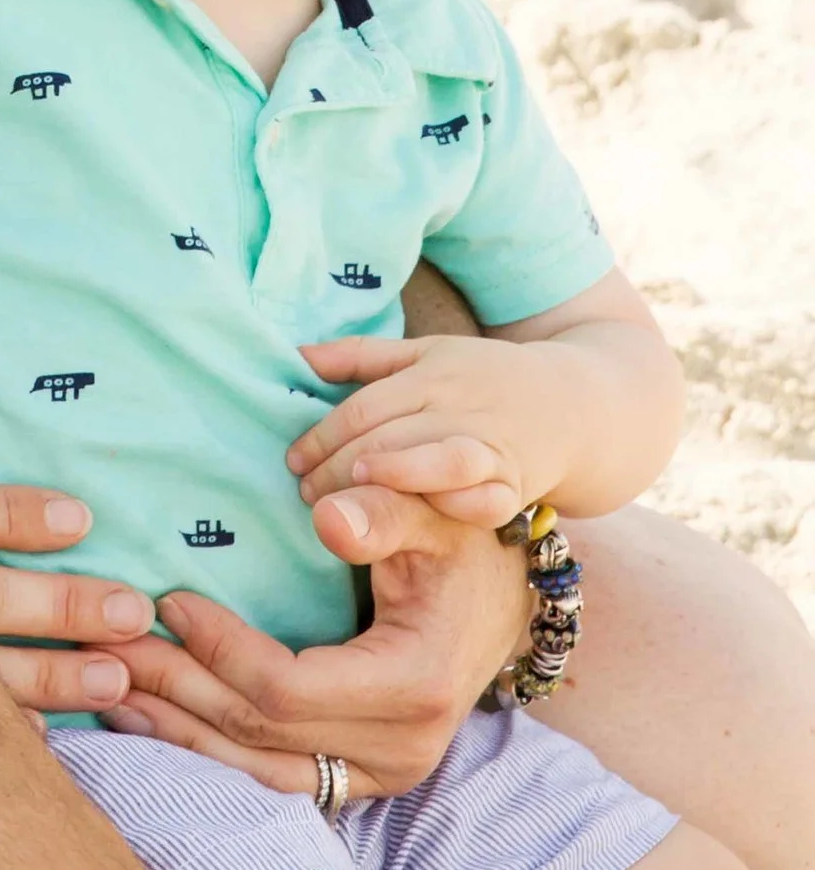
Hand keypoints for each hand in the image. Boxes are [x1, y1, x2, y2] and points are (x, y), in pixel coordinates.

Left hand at [108, 483, 524, 801]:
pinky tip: (147, 722)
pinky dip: (205, 752)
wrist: (505, 601)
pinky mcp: (358, 779)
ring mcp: (380, 776)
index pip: (287, 689)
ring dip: (175, 733)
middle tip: (102, 643)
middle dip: (174, 690)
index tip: (167, 599)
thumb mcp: (435, 513)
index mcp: (414, 687)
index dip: (218, 649)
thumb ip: (383, 508)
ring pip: (256, 774)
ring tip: (102, 688)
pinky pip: (270, 779)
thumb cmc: (463, 544)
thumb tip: (325, 516)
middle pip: (259, 735)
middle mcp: (400, 751)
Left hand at [288, 333, 574, 527]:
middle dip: (341, 469)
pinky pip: (489, 500)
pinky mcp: (518, 485)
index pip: (364, 408)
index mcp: (432, 374)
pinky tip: (421, 517)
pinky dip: (456, 507)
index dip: (323, 437)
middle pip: (390, 438)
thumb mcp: (426, 352)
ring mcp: (492, 446)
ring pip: (439, 461)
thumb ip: (363, 357)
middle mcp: (460, 408)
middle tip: (308, 493)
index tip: (294, 461)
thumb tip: (301, 355)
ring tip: (353, 499)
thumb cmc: (484, 378)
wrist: (574, 404)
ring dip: (395, 479)